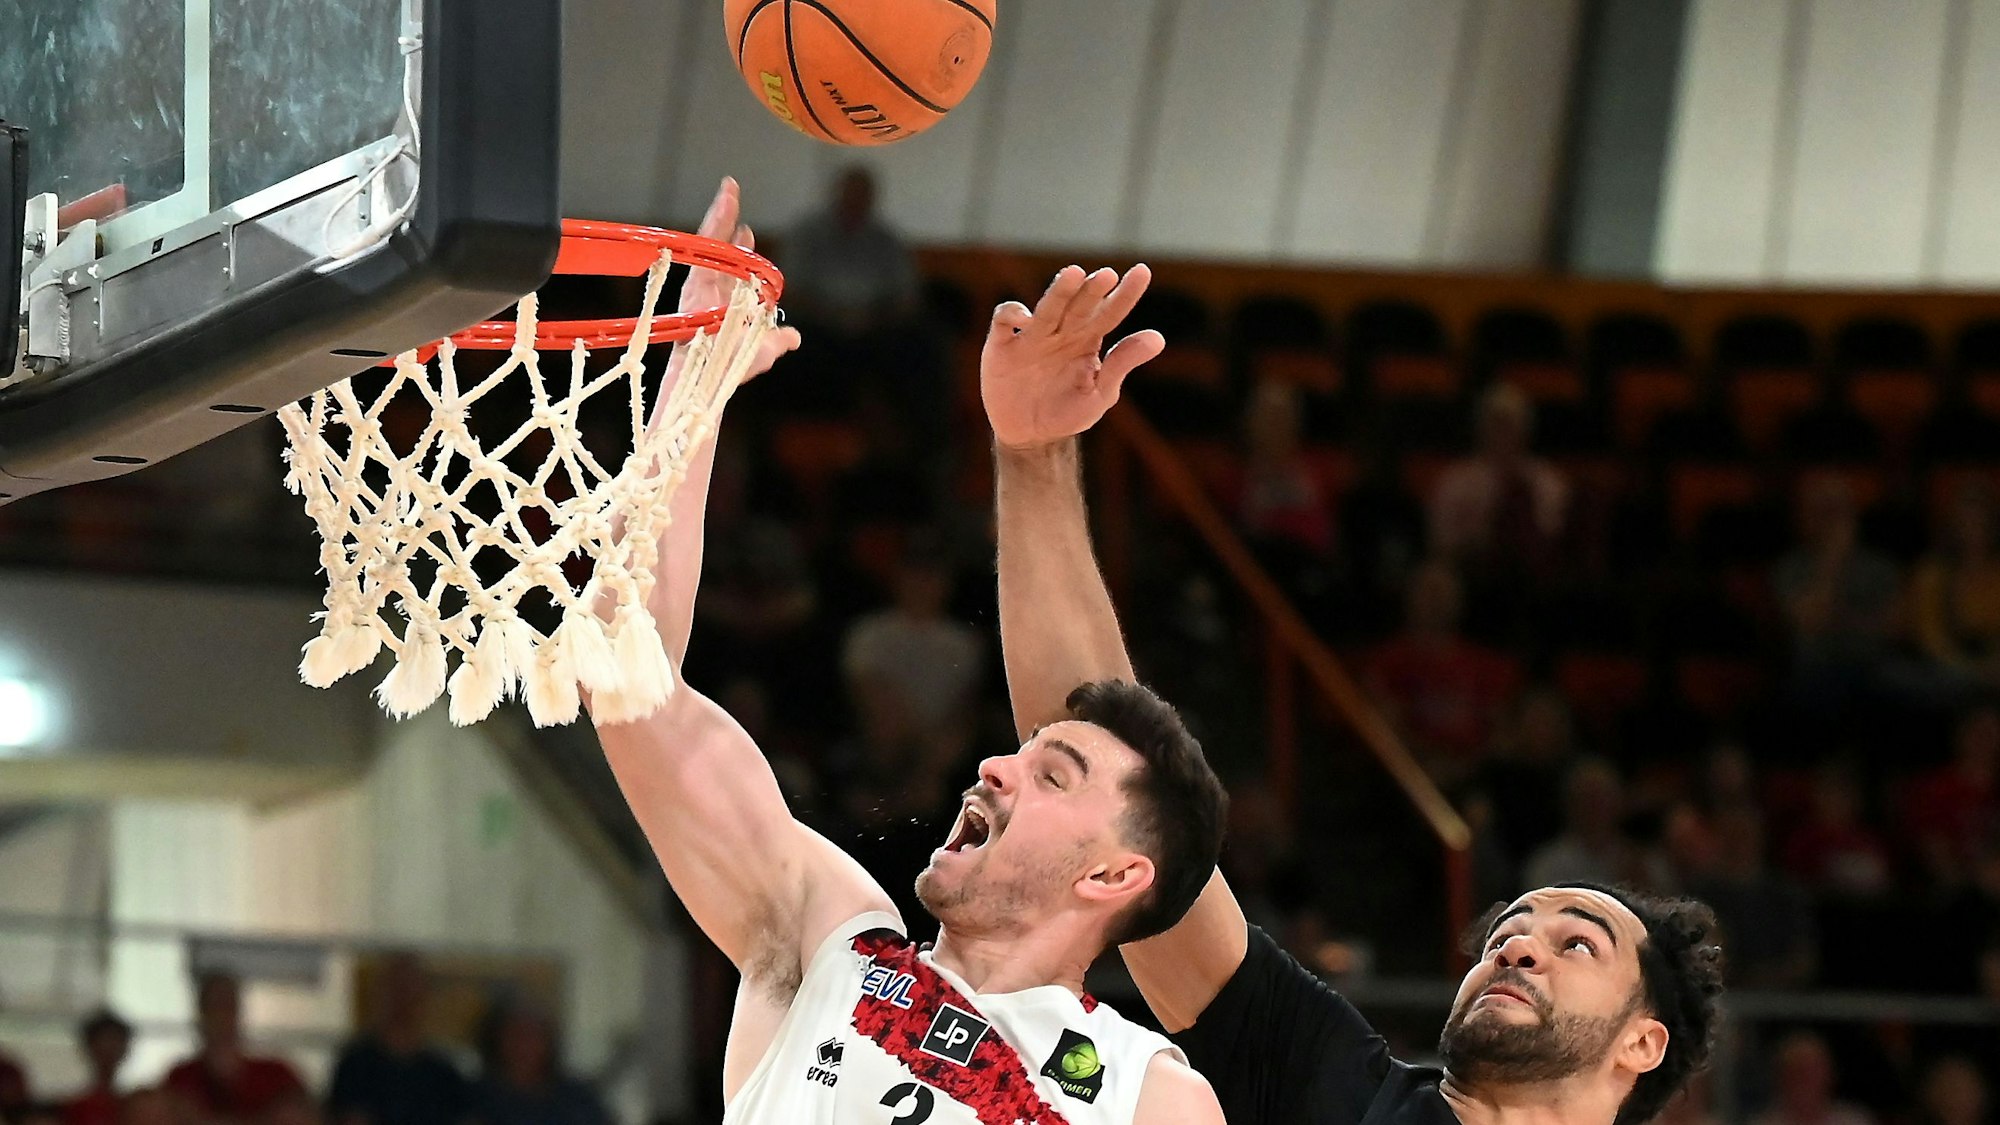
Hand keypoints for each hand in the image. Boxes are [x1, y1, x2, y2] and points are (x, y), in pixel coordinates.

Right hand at [683, 177, 801, 380]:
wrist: (712, 376)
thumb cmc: (732, 366)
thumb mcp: (765, 350)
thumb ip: (778, 340)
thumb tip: (795, 337)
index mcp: (724, 301)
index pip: (732, 267)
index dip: (741, 248)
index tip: (748, 230)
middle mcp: (711, 288)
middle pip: (718, 247)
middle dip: (727, 219)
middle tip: (732, 192)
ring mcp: (702, 283)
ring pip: (711, 239)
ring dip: (721, 212)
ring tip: (730, 187)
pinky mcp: (695, 279)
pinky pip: (704, 245)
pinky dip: (714, 222)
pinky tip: (724, 203)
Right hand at [981, 264, 1164, 449]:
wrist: (1029, 436)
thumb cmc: (1068, 413)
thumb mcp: (1100, 394)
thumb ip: (1122, 364)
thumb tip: (1158, 339)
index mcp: (1087, 340)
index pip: (1110, 312)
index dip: (1126, 294)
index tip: (1142, 272)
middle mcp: (1061, 332)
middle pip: (1079, 305)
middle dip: (1092, 290)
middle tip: (1107, 276)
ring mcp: (1032, 336)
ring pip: (1047, 307)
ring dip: (1060, 291)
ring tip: (1074, 275)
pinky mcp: (1001, 345)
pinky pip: (1004, 320)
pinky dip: (1013, 314)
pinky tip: (1026, 319)